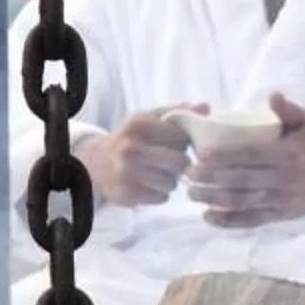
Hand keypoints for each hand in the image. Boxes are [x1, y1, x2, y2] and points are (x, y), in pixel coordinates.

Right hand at [76, 103, 206, 208]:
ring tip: (159, 173)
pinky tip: (149, 184)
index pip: (182, 137)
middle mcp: (130, 147)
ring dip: (170, 180)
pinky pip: (161, 198)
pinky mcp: (126, 193)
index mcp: (139, 124)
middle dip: (180, 164)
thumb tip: (206, 107)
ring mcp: (127, 172)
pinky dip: (160, 194)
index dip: (184, 142)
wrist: (97, 162)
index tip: (176, 143)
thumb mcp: (150, 118)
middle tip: (171, 161)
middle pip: (180, 162)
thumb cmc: (132, 137)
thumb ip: (178, 112)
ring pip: (172, 183)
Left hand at [185, 93, 304, 229]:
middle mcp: (285, 178)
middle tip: (187, 173)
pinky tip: (207, 217)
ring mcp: (283, 200)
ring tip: (191, 193)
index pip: (251, 154)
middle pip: (243, 179)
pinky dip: (229, 221)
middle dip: (212, 178)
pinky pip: (252, 221)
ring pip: (244, 201)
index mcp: (288, 153)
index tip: (200, 153)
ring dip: (214, 199)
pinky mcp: (281, 216)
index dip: (225, 155)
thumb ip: (288, 110)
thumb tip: (273, 95)